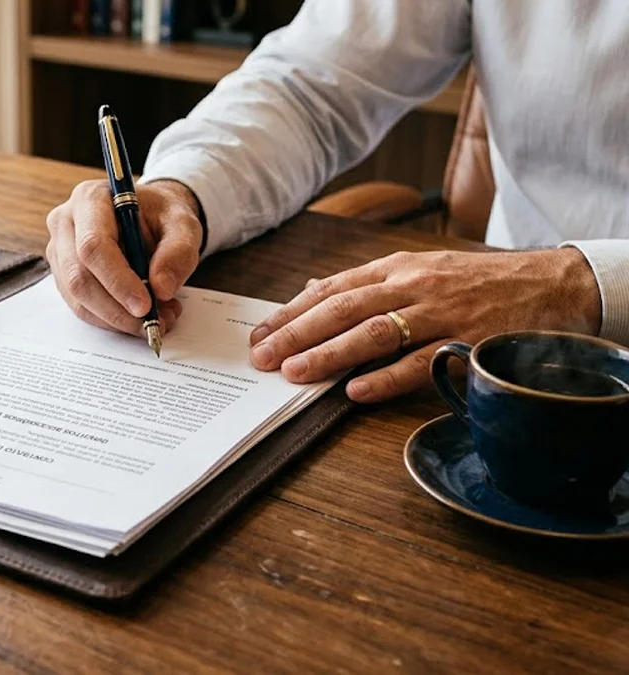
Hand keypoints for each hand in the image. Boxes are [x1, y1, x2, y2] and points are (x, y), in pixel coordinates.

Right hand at [45, 179, 202, 334]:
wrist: (148, 219)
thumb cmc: (160, 216)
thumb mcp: (183, 224)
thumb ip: (178, 252)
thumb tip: (161, 289)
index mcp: (90, 199)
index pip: (93, 245)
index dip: (117, 280)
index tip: (145, 305)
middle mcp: (65, 223)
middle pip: (79, 277)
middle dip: (117, 308)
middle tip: (153, 321)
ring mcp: (59, 251)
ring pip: (78, 298)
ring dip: (117, 318)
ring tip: (156, 317)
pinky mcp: (63, 275)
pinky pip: (81, 307)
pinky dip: (111, 320)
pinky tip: (137, 317)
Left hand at [248, 248, 601, 402]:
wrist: (554, 284)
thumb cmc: (480, 282)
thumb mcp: (423, 269)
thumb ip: (370, 282)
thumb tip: (315, 291)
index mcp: (399, 267)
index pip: (333, 288)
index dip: (292, 311)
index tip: (259, 332)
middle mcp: (414, 286)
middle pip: (343, 308)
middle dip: (297, 333)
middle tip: (262, 357)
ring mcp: (440, 314)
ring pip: (374, 332)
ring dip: (329, 354)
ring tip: (294, 373)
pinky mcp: (466, 343)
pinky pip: (420, 363)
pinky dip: (385, 378)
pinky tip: (354, 391)